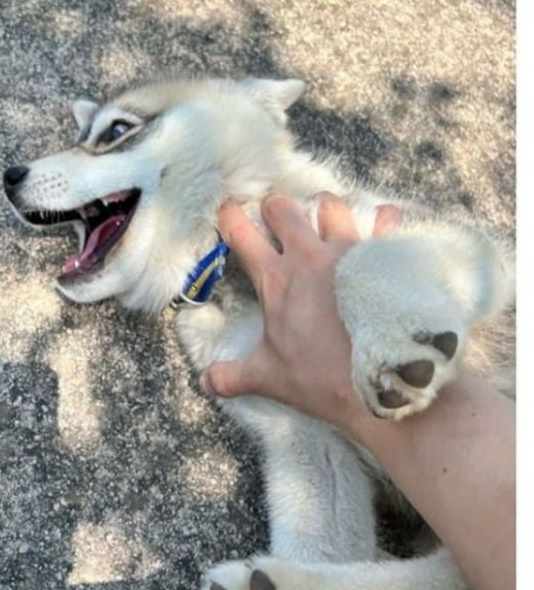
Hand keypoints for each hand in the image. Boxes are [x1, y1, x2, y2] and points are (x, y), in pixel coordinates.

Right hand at [209, 181, 398, 432]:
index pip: (242, 234)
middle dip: (276, 209)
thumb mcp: (270, 379)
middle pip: (283, 207)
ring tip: (328, 223)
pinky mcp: (378, 255)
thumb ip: (233, 376)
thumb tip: (205, 382)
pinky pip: (384, 220)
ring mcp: (346, 250)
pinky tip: (385, 225)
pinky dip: (383, 220)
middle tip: (277, 220)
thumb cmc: (319, 378)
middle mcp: (308, 255)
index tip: (227, 211)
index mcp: (276, 279)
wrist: (376, 380)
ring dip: (325, 212)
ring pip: (330, 206)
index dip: (230, 218)